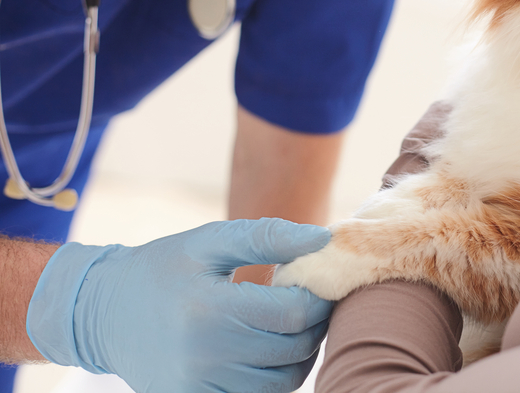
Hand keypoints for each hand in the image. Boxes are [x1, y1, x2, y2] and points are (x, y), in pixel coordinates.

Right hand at [27, 219, 333, 392]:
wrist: (103, 312)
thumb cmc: (165, 268)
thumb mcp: (210, 240)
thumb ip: (268, 237)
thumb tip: (322, 241)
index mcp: (208, 308)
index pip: (293, 313)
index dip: (317, 297)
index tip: (314, 283)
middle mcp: (203, 355)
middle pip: (293, 349)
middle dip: (314, 324)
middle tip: (307, 303)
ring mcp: (196, 387)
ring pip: (283, 382)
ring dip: (300, 354)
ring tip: (288, 325)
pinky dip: (274, 378)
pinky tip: (265, 349)